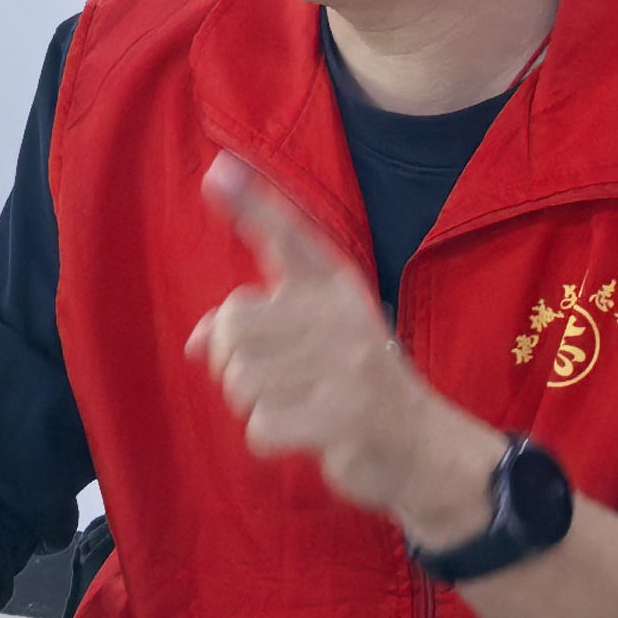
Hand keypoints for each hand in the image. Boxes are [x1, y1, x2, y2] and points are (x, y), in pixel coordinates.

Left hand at [187, 155, 499, 546]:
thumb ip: (256, 326)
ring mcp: (347, 364)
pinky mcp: (343, 417)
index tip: (216, 171)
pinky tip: (301, 433)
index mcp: (336, 286)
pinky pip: (261, 426)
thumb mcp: (314, 338)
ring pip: (241, 379)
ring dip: (251, 403)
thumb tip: (196, 343)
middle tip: (266, 376)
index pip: (289, 235)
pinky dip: (268, 438)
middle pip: (233, 326)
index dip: (251, 204)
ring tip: (292, 403)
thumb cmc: (352, 383)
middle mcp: (342, 315)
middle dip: (229, 360)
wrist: (422, 445)